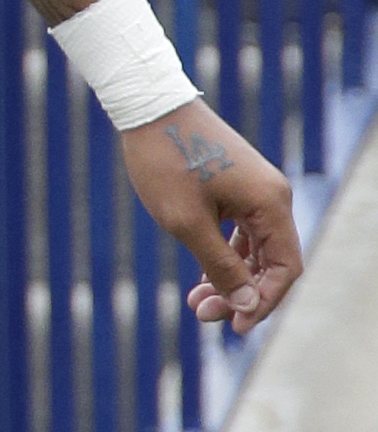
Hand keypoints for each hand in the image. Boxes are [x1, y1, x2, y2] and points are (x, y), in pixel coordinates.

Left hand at [119, 101, 301, 332]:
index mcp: (271, 203)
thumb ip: (221, 266)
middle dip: (241, 292)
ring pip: (254, 247)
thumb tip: (249, 305)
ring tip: (196, 302)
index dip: (264, 301)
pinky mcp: (235, 183)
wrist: (145, 104)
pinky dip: (224, 254)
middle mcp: (272, 195)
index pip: (285, 268)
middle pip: (271, 260)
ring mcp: (255, 188)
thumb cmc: (163, 160)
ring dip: (230, 277)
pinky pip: (240, 230)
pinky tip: (201, 275)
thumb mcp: (187, 222)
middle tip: (202, 314)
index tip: (235, 327)